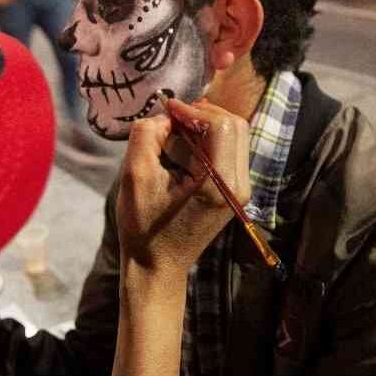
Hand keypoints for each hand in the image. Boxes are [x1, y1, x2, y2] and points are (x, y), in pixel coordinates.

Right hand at [116, 98, 249, 283]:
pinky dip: (207, 140)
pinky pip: (228, 150)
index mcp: (219, 185)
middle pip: (235, 125)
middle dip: (202, 114)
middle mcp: (238, 186)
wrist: (158, 266)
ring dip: (204, 126)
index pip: (222, 125)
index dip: (193, 109)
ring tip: (173, 132)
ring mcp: (239, 189)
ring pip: (233, 135)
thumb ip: (146, 136)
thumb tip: (163, 115)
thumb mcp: (135, 177)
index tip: (167, 109)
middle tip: (171, 118)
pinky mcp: (233, 190)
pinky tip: (182, 147)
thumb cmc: (144, 228)